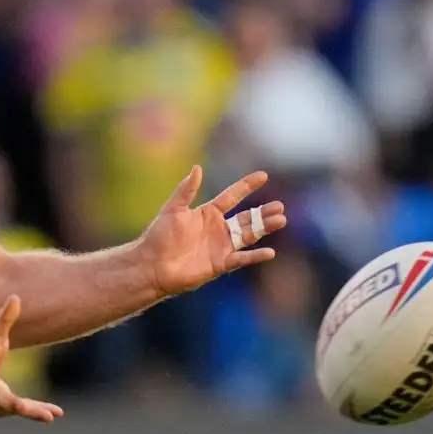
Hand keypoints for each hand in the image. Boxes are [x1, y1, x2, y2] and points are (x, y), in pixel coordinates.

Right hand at [0, 296, 63, 422]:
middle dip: (24, 410)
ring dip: (33, 413)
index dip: (1, 395)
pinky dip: (33, 413)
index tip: (16, 404)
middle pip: (2, 404)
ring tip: (54, 414)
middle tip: (47, 416)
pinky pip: (16, 412)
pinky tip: (52, 413)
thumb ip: (3, 318)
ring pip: (11, 411)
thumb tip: (15, 297)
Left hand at [140, 167, 287, 296]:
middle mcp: (218, 229)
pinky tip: (270, 252)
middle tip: (280, 206)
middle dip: (263, 212)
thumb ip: (186, 190)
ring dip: (265, 228)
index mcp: (208, 213)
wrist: (152, 265)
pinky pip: (242, 258)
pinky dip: (255, 256)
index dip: (247, 186)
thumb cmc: (159, 237)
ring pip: (249, 235)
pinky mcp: (221, 264)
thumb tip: (197, 168)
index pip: (232, 196)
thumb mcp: (173, 210)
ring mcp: (221, 247)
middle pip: (247, 217)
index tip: (263, 176)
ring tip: (281, 220)